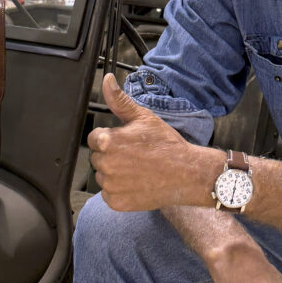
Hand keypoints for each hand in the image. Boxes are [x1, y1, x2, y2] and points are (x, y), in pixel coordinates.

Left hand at [88, 74, 212, 210]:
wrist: (187, 173)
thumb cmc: (166, 145)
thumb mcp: (143, 118)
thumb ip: (119, 101)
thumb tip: (106, 80)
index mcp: (107, 141)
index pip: (94, 139)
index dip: (111, 139)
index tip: (127, 143)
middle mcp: (105, 164)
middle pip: (97, 158)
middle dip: (112, 156)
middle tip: (135, 156)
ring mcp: (110, 185)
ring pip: (103, 176)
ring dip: (114, 173)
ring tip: (137, 170)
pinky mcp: (116, 202)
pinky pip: (109, 194)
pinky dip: (119, 190)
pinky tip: (136, 183)